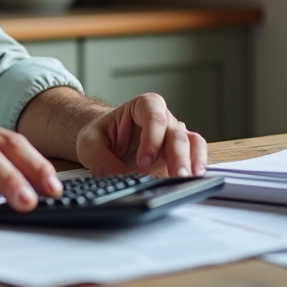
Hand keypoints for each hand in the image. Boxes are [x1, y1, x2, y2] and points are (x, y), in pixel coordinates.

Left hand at [74, 94, 206, 178]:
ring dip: (192, 161)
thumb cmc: (101, 136)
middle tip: (176, 176)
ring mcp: (173, 135)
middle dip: (177, 156)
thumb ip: (101, 159)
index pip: (153, 117)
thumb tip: (117, 177)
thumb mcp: (90, 144)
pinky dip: (197, 166)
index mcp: (142, 106)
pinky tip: (195, 180)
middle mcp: (163, 118)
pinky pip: (195, 154)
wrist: (106, 142)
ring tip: (189, 179)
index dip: (152, 140)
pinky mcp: (180, 153)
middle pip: (176, 133)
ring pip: (191, 143)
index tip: (143, 164)